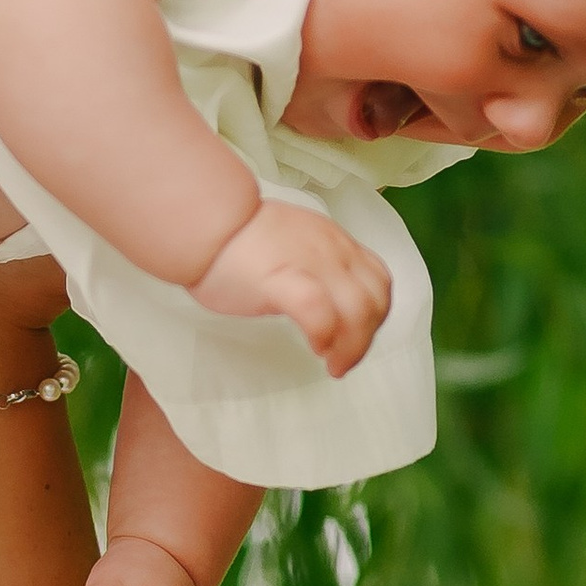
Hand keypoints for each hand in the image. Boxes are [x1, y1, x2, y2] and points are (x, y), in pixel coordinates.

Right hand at [193, 201, 389, 374]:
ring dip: (352, 346)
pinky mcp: (283, 281)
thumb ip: (315, 267)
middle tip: (343, 360)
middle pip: (376, 301)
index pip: (378, 281)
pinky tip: (316, 346)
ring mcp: (312, 264)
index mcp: (334, 243)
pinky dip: (326, 335)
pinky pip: (321, 312)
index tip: (355, 336)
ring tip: (333, 363)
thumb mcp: (294, 245)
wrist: (208, 222)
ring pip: (359, 310)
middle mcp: (332, 251)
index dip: (375, 315)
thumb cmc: (238, 239)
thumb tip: (323, 297)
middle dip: (366, 339)